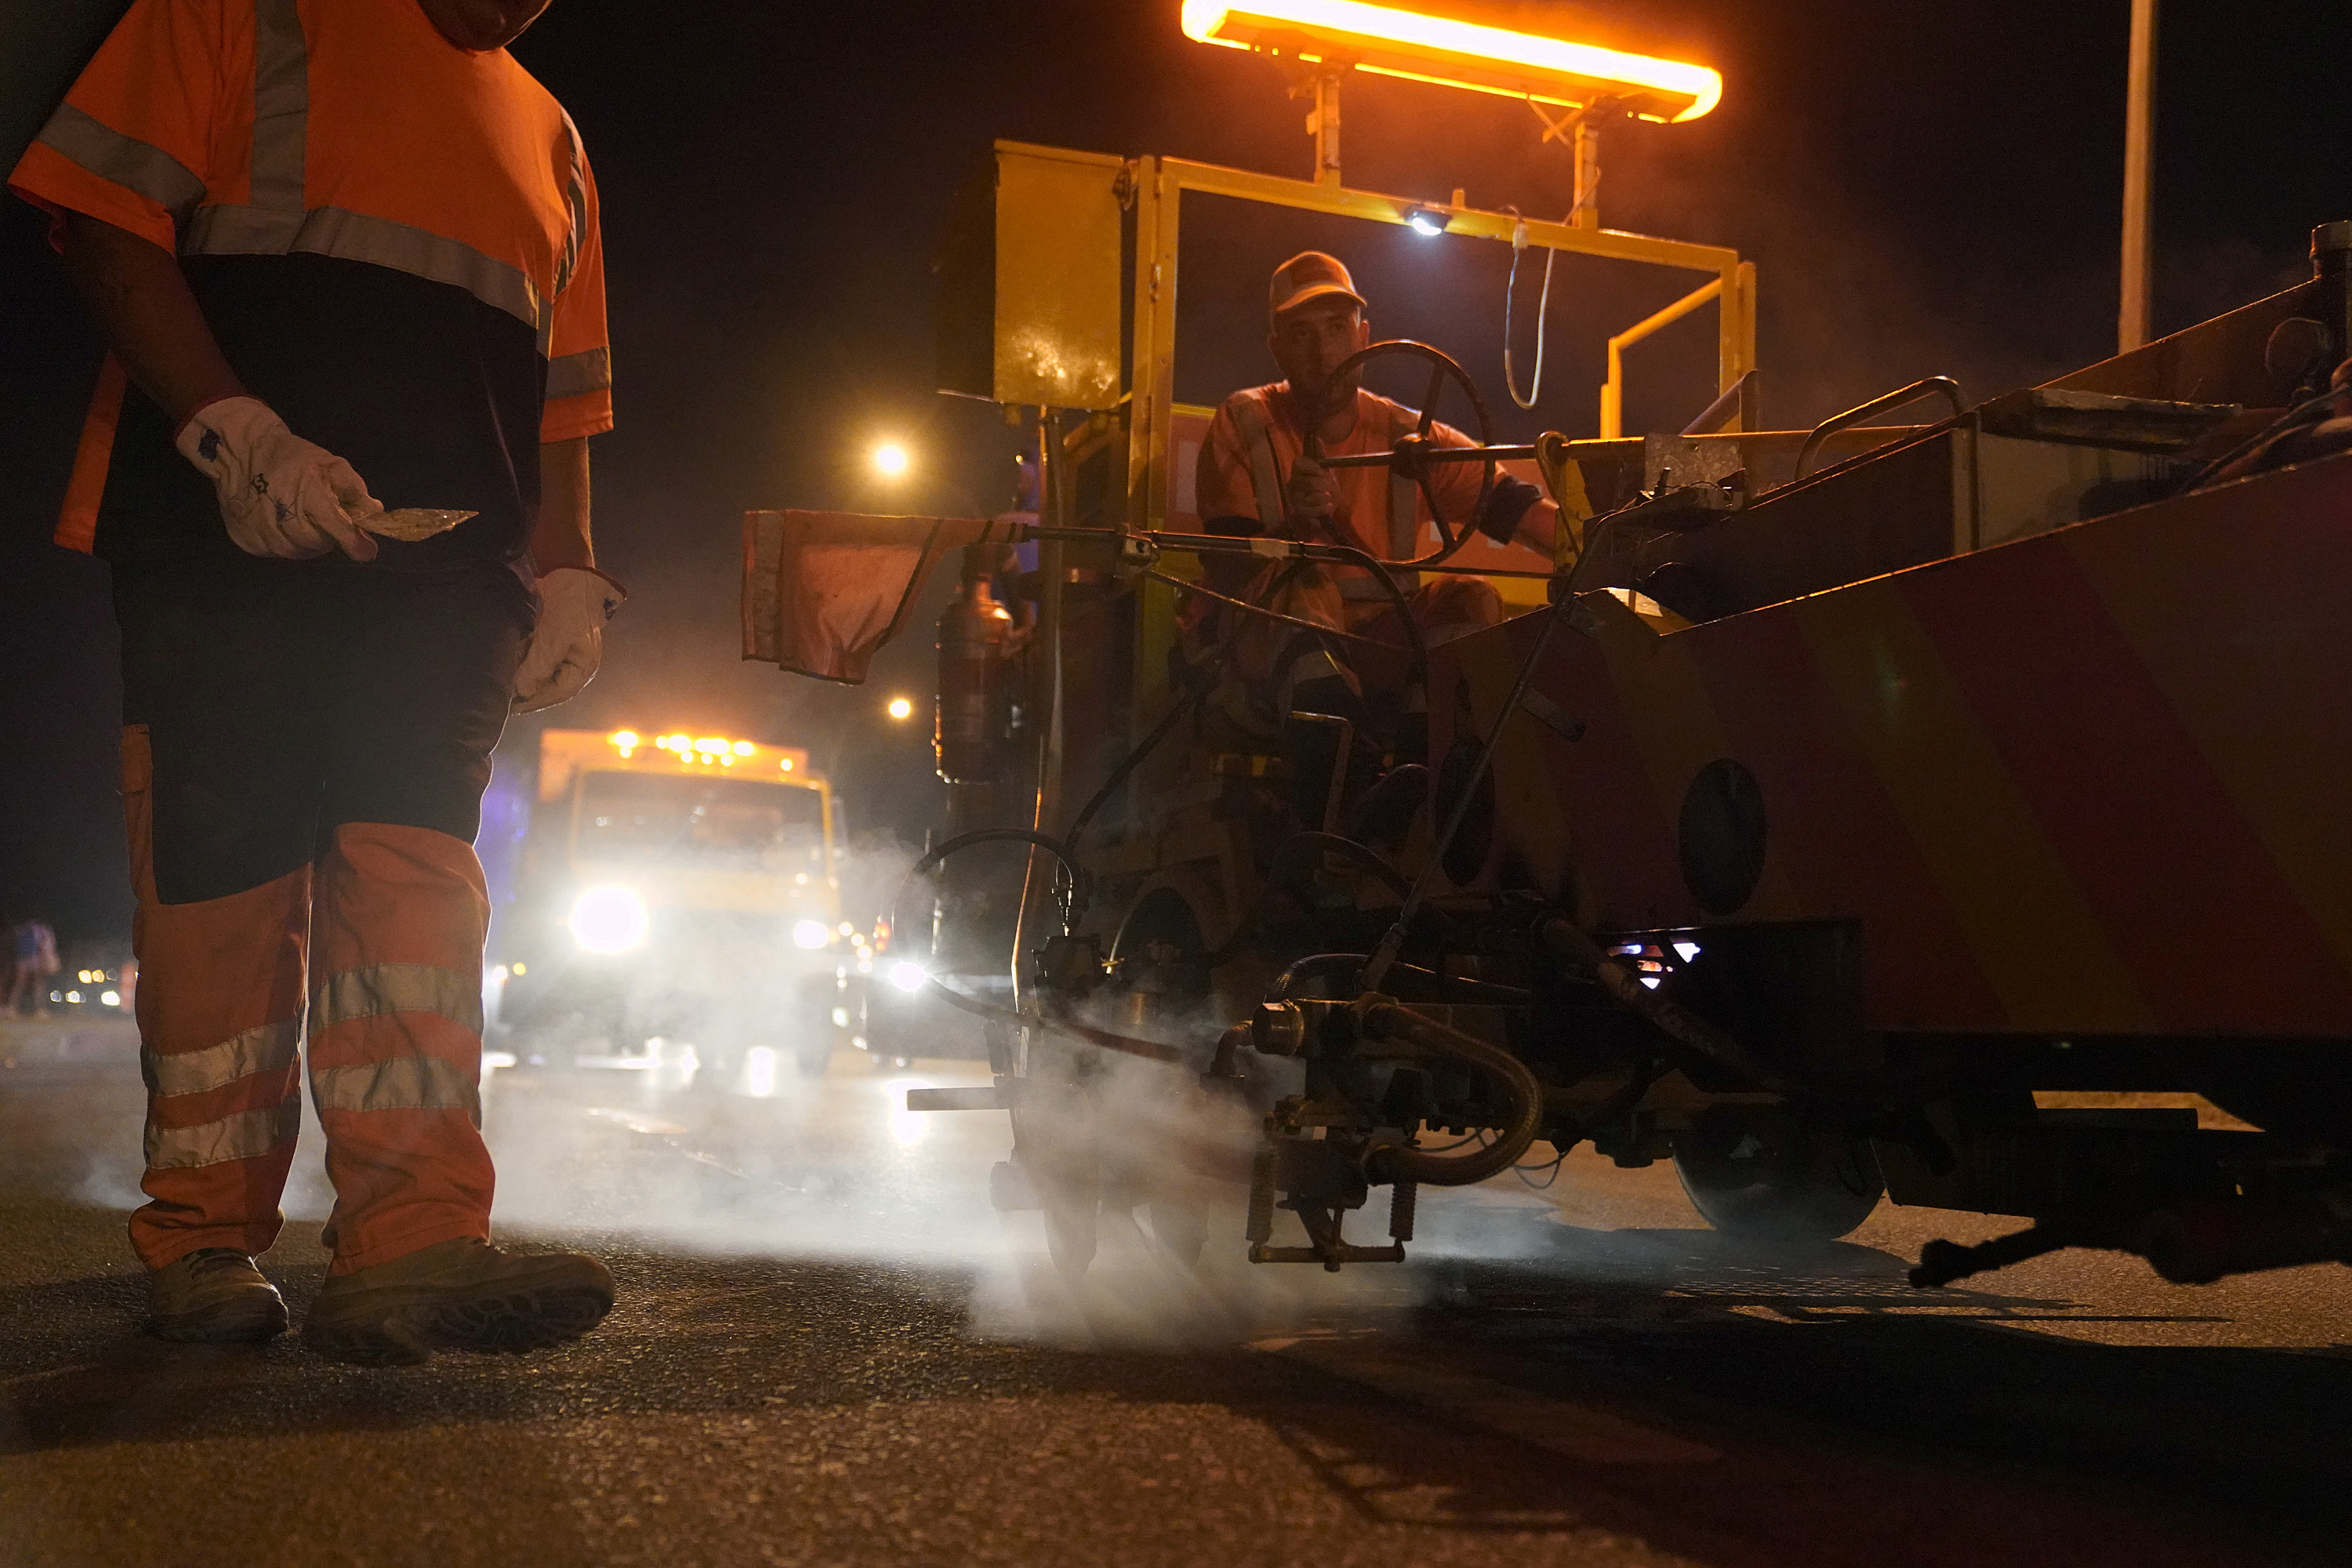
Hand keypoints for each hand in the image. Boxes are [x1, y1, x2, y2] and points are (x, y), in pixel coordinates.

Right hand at [174, 397, 380, 559]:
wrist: (242, 452)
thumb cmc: (292, 457)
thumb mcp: (330, 464)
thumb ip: (354, 490)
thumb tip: (374, 513)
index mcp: (309, 499)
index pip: (337, 530)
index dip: (354, 542)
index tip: (366, 550)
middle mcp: (285, 524)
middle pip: (321, 545)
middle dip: (328, 534)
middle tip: (323, 517)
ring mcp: (264, 536)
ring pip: (300, 551)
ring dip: (308, 539)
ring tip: (301, 517)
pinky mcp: (249, 543)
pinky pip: (278, 551)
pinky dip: (285, 540)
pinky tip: (281, 522)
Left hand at [513, 565, 626, 712]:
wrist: (568, 571)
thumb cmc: (570, 604)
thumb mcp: (555, 635)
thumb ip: (539, 664)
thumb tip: (522, 691)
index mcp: (583, 666)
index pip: (558, 693)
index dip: (535, 702)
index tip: (512, 707)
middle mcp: (572, 663)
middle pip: (547, 686)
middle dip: (525, 691)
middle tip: (502, 698)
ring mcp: (560, 651)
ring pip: (537, 673)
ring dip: (520, 676)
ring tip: (500, 681)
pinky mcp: (547, 639)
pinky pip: (531, 658)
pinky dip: (519, 661)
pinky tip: (505, 662)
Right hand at [1284, 450, 1335, 528]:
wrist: (1319, 510)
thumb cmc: (1320, 487)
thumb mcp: (1323, 470)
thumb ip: (1320, 456)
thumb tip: (1318, 438)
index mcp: (1297, 471)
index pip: (1298, 463)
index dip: (1312, 466)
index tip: (1322, 471)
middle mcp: (1292, 484)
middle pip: (1307, 482)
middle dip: (1323, 485)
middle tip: (1330, 486)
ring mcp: (1295, 499)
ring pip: (1313, 497)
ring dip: (1326, 498)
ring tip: (1328, 498)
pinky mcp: (1299, 513)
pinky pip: (1315, 510)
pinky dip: (1325, 508)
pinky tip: (1328, 507)